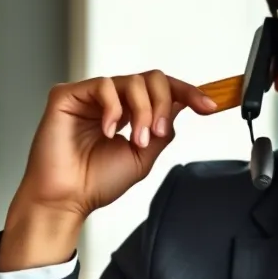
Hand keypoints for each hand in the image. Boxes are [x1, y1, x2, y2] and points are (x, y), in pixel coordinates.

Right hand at [0, 72, 216, 269]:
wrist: (68, 199)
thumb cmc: (96, 182)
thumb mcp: (144, 156)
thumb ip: (162, 129)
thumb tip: (180, 106)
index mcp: (128, 113)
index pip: (162, 91)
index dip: (188, 94)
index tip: (209, 106)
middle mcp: (111, 101)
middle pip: (152, 79)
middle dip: (162, 105)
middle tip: (155, 133)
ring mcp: (90, 96)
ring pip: (132, 81)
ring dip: (142, 111)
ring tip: (136, 139)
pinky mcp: (68, 95)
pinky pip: (103, 85)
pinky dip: (113, 108)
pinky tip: (109, 130)